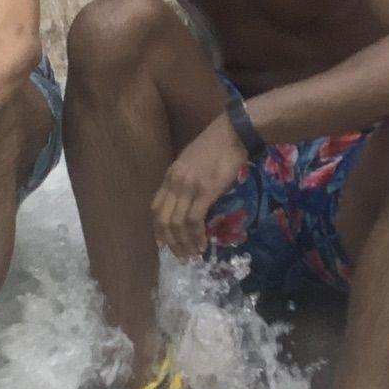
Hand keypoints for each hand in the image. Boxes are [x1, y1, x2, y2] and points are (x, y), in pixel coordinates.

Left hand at [152, 116, 248, 259]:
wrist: (233, 132)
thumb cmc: (216, 146)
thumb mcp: (191, 162)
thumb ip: (185, 181)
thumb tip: (187, 202)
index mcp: (170, 175)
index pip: (155, 207)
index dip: (157, 229)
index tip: (164, 244)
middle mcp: (174, 182)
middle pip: (163, 219)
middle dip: (169, 242)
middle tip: (179, 256)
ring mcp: (189, 187)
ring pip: (177, 223)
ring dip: (183, 243)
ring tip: (191, 255)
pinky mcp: (206, 191)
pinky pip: (194, 220)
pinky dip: (196, 235)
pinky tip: (202, 244)